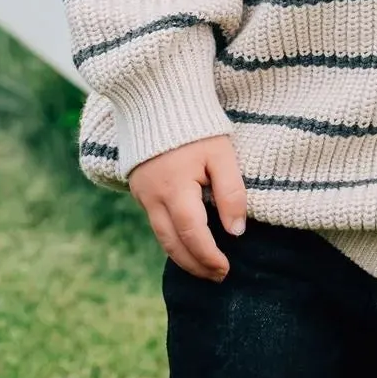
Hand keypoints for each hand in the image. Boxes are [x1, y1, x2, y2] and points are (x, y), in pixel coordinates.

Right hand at [128, 133, 246, 281]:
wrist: (157, 101)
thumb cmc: (198, 127)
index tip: (225, 269)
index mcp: (175, 190)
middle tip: (217, 276)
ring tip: (205, 267)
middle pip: (172, 243)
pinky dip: (172, 238)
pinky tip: (189, 242)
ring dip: (182, 255)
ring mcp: (142, 195)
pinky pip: (156, 223)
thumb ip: (231, 193)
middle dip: (195, 264)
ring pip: (161, 236)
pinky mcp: (140, 190)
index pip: (192, 234)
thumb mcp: (222, 155)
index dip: (209, 255)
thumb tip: (236, 231)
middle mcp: (153, 198)